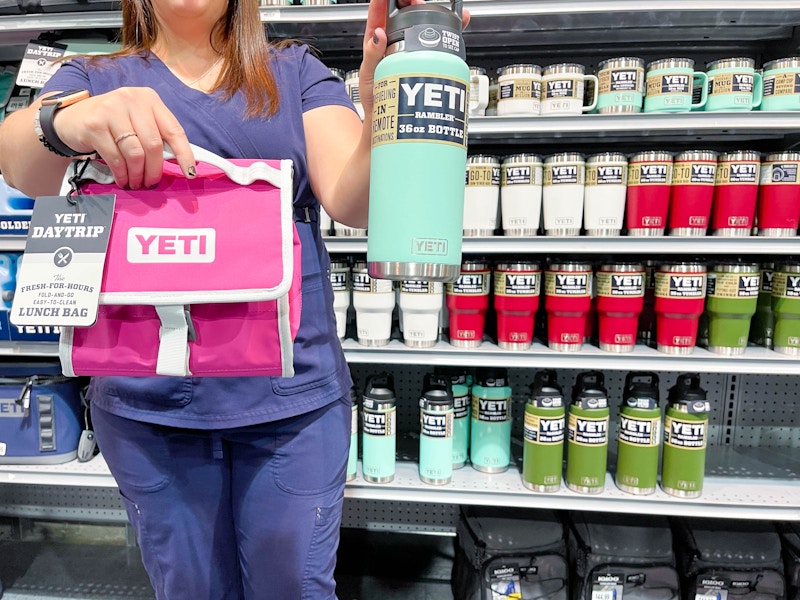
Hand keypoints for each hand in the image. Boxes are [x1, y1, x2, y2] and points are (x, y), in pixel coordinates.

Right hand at [48, 87, 195, 189]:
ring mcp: (111, 110)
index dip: (184, 153)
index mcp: (149, 99)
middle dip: (155, 170)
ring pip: (135, 153)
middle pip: (153, 144)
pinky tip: (123, 179)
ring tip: (136, 183)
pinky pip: (115, 157)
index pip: (174, 129)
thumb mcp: (137, 122)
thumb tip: (179, 163)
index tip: (189, 173)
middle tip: (151, 183)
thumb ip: (156, 135)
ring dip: (138, 174)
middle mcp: (132, 100)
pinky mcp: (94, 124)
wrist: (72, 118)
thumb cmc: (113, 124)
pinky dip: (122, 173)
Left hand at [359, 0, 470, 120]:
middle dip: (415, 4)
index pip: (381, 12)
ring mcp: (411, 53)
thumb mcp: (368, 75)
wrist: (386, 123)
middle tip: (421, 4)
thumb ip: (371, 54)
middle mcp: (395, 45)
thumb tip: (378, 33)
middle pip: (407, 15)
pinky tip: (459, 26)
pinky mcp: (425, 63)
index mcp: (377, 43)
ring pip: (424, 28)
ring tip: (443, 13)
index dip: (387, 0)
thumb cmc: (373, 100)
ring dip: (435, 15)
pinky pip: (438, 46)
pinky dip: (450, 34)